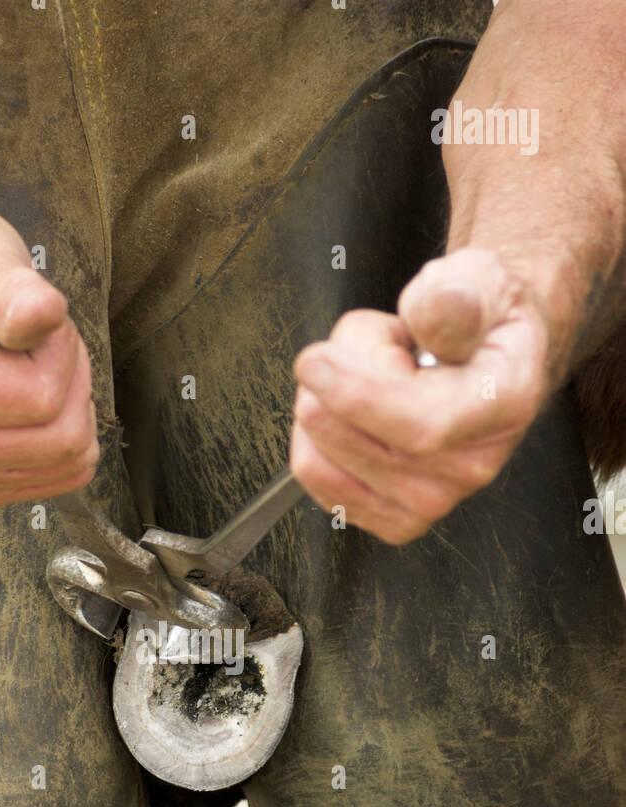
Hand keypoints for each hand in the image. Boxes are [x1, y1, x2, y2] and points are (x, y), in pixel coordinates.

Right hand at [0, 211, 98, 509]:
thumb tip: (41, 314)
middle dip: (71, 383)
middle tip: (38, 349)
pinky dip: (64, 438)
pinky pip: (62, 477)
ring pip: (69, 461)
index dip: (60, 352)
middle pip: (62, 439)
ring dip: (70, 409)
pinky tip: (31, 407)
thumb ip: (17, 292)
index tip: (30, 325)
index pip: (43, 397)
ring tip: (33, 372)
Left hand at [289, 248, 549, 543]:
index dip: (353, 393)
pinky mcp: (394, 518)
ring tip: (370, 377)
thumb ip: (453, 297)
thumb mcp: (476, 280)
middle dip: (336, 372)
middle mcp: (472, 466)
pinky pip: (314, 473)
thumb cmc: (476, 318)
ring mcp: (432, 501)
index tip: (313, 359)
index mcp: (502, 404)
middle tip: (375, 346)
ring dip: (322, 400)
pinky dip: (315, 434)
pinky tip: (358, 414)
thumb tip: (432, 320)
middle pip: (352, 435)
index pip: (419, 423)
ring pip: (320, 455)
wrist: (484, 357)